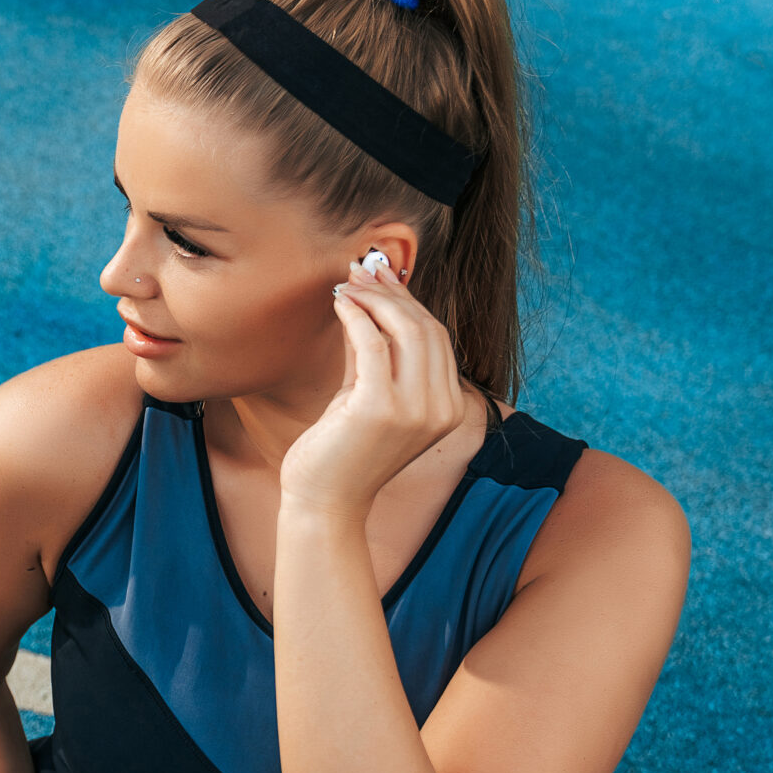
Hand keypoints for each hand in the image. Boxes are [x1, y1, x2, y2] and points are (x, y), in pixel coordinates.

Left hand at [280, 256, 471, 518]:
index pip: (437, 337)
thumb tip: (369, 297)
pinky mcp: (380, 409)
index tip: (381, 276)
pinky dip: (356, 316)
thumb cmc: (342, 450)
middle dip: (392, 293)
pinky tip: (339, 303)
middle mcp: (440, 409)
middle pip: (425, 328)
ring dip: (374, 298)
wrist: (324, 502)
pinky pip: (372, 344)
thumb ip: (375, 353)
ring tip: (347, 282)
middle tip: (361, 270)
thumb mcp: (367, 394)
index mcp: (448, 407)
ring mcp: (415, 410)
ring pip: (405, 330)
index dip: (409, 301)